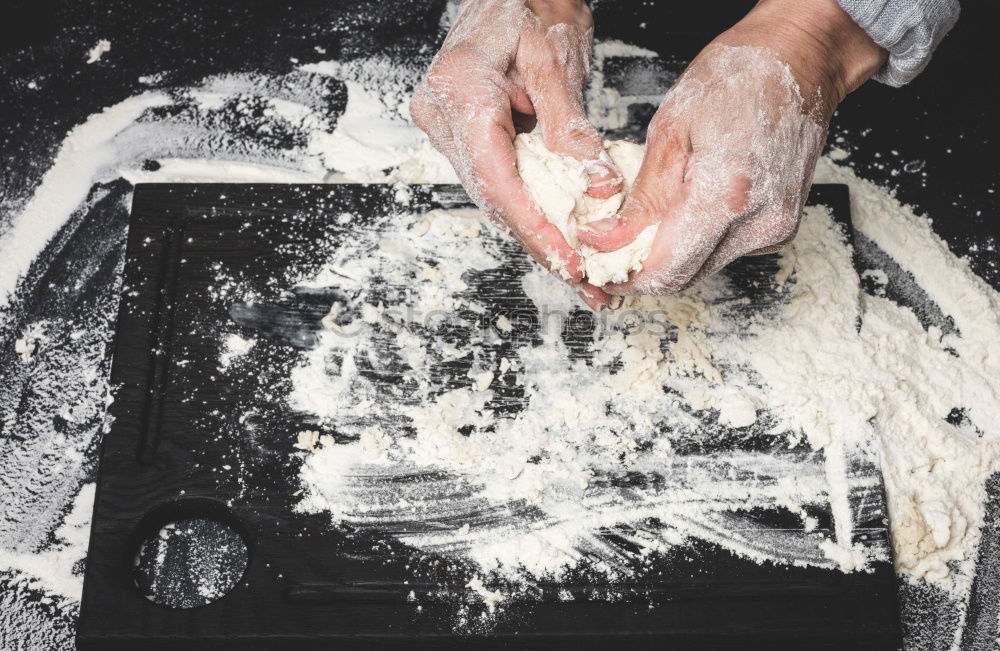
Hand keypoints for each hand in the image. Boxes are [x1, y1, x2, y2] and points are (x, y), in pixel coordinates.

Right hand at [410, 0, 621, 310]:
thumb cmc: (529, 4)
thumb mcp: (555, 61)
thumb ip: (571, 128)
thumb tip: (598, 186)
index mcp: (459, 88)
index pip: (495, 174)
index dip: (533, 225)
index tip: (568, 260)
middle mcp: (441, 114)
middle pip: (492, 197)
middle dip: (540, 244)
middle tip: (584, 282)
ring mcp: (446, 128)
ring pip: (495, 199)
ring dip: (536, 237)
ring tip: (579, 274)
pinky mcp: (461, 137)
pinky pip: (498, 184)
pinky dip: (530, 213)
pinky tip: (558, 241)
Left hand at [578, 0, 886, 294]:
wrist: (797, 60)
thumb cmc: (736, 79)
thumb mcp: (669, 131)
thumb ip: (641, 199)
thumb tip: (606, 240)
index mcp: (727, 195)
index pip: (666, 271)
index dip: (624, 275)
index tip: (597, 262)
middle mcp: (758, 222)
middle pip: (684, 278)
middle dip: (642, 268)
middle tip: (612, 243)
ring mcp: (775, 229)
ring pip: (703, 268)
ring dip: (669, 254)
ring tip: (646, 219)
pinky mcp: (780, 229)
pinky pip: (725, 251)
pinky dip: (697, 240)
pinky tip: (687, 208)